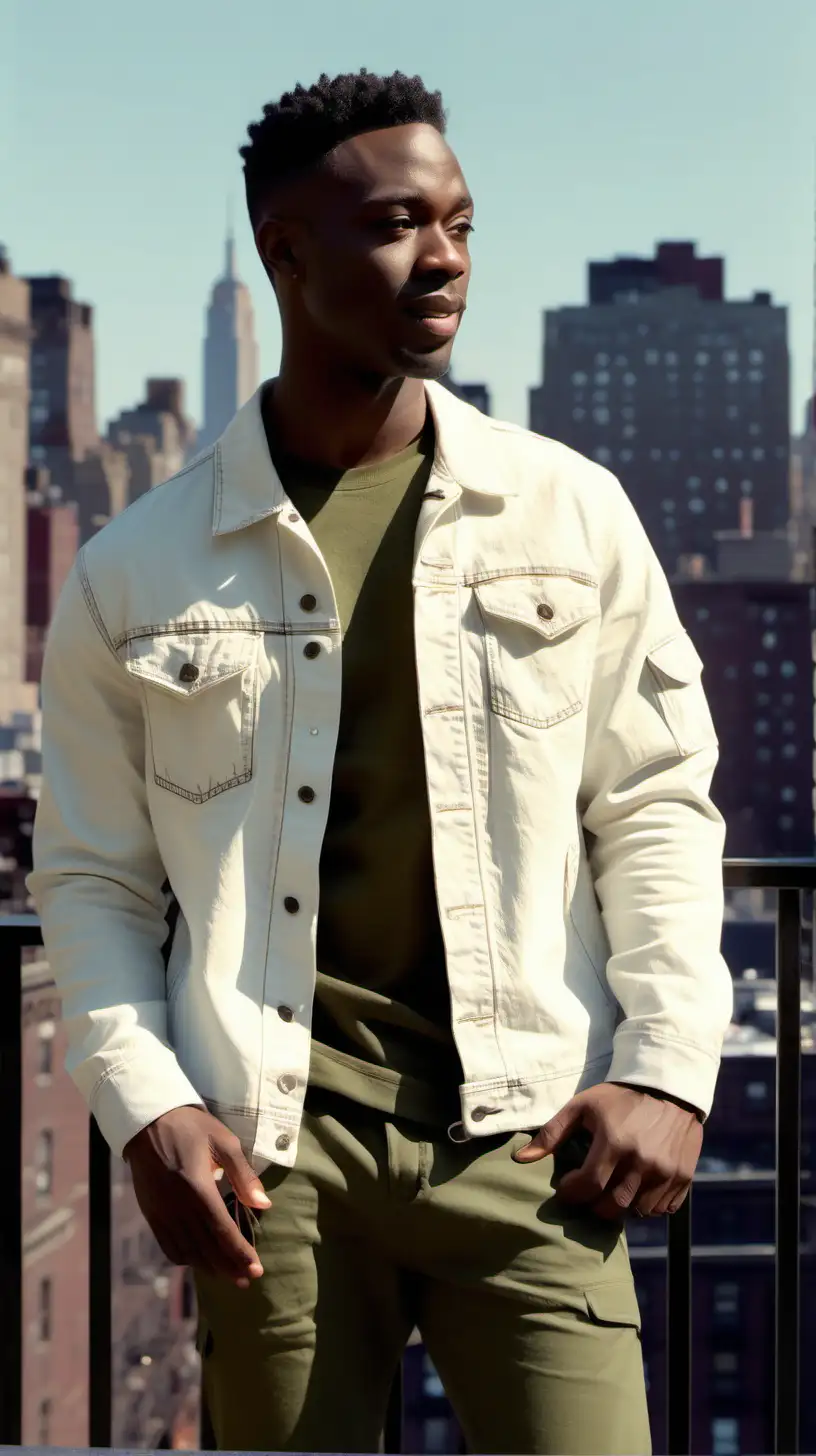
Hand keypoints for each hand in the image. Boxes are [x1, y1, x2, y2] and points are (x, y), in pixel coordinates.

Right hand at [124, 1105, 270, 1285]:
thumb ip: (244, 1175)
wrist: (147, 1121)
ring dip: (209, 1267)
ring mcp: (161, 1212)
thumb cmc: (191, 1128)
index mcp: (198, 1188)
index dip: (240, 1253)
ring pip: (187, 1251)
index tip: (256, 1269)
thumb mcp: (224, 1142)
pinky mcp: (150, 1214)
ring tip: (228, 1275)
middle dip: (229, 1267)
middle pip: (206, 1247)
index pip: (222, 1231)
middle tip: (248, 1279)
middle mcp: (177, 1206)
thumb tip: (264, 1204)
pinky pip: (168, 1245)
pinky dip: (185, 1258)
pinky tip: (199, 1261)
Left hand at [514, 1083, 702, 1219]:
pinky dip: (648, 1206)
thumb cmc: (620, 1096)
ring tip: (612, 1190)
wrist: (670, 1086)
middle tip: (589, 1192)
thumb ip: (552, 1133)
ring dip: (621, 1207)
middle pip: (613, 1207)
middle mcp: (643, 1161)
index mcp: (615, 1142)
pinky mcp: (684, 1177)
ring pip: (638, 1211)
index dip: (572, 1193)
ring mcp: (666, 1172)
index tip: (566, 1187)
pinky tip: (637, 1190)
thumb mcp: (583, 1106)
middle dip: (594, 1205)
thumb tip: (521, 1159)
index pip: (588, 1187)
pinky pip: (663, 1208)